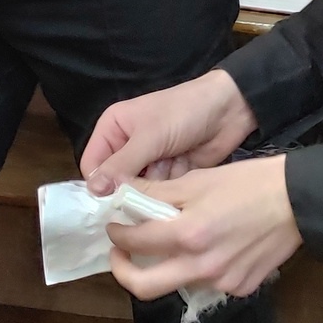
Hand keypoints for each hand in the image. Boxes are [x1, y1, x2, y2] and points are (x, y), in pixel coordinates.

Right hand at [81, 70, 256, 192]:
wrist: (229, 110)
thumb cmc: (183, 113)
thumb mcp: (149, 137)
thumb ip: (121, 165)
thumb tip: (93, 191)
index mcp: (113, 129)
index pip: (93, 164)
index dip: (97, 186)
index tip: (106, 209)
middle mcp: (127, 146)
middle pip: (114, 181)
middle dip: (123, 196)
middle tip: (133, 212)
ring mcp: (150, 161)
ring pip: (137, 191)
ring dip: (147, 197)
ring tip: (159, 204)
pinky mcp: (170, 173)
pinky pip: (159, 193)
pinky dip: (165, 197)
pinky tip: (174, 202)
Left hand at [107, 157, 301, 301]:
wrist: (300, 201)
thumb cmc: (250, 182)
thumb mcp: (199, 179)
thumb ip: (157, 192)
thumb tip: (122, 193)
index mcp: (189, 234)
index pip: (135, 244)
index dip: (117, 235)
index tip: (115, 226)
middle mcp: (202, 266)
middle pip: (144, 287)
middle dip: (124, 272)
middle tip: (121, 255)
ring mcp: (222, 282)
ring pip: (178, 284)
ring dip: (166, 266)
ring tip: (172, 243)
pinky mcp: (240, 288)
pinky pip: (208, 284)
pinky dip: (199, 268)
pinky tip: (211, 248)